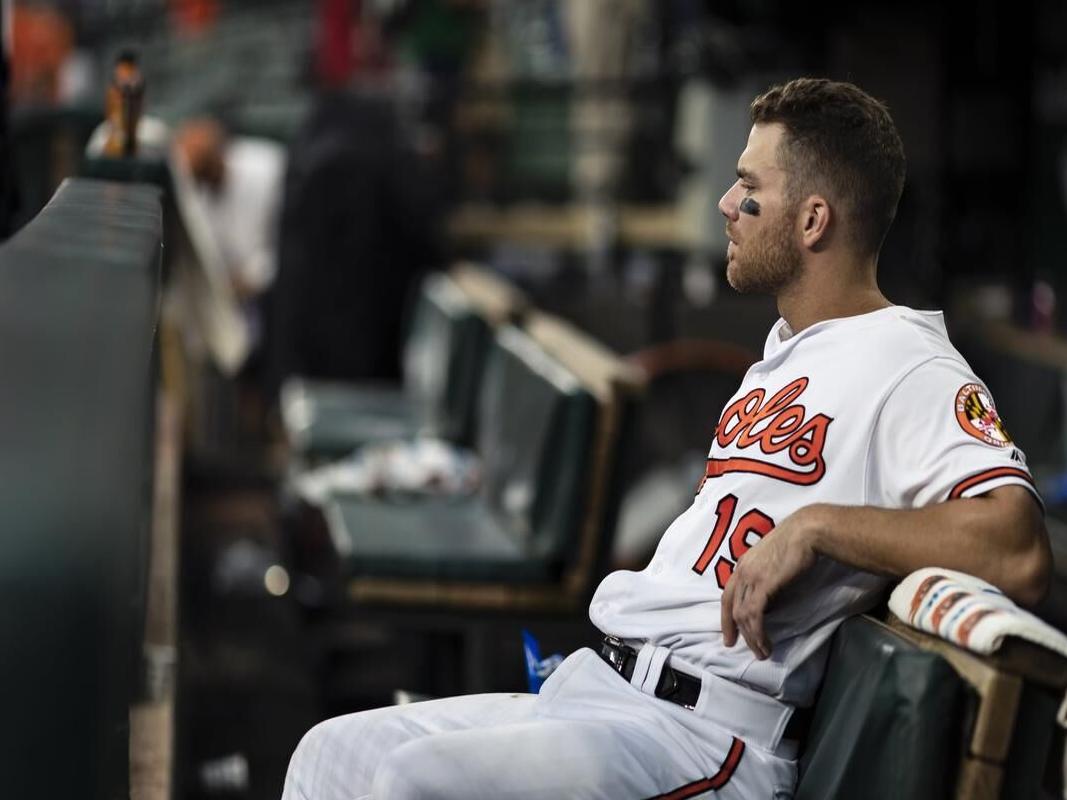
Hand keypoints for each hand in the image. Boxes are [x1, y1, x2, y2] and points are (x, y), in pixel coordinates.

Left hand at [721, 505, 820, 659]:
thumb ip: (767, 576)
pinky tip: (765, 643)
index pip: (728, 594)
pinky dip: (758, 632)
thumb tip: (770, 598)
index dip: (727, 617)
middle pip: (731, 607)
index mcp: (743, 564)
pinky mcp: (763, 584)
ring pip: (742, 615)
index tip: (730, 634)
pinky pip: (754, 614)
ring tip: (762, 652)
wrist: (807, 531)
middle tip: (741, 648)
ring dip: (751, 637)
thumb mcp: (774, 560)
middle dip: (735, 631)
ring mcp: (751, 577)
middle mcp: (742, 570)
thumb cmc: (797, 541)